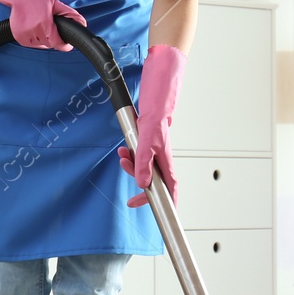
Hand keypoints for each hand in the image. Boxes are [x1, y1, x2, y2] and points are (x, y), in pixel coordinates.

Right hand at [0, 0, 85, 49]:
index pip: (57, 43)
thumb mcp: (55, 3)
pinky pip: (30, 44)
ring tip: (40, 25)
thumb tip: (82, 23)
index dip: (63, 45)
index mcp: (44, 24)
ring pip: (39, 44)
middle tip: (49, 26)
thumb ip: (69, 14)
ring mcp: (25, 34)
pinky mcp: (18, 36)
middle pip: (48, 44)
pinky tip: (32, 27)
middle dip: (52, 37)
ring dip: (42, 39)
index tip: (66, 44)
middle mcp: (34, 30)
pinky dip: (33, 39)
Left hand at [117, 44, 185, 207]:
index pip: (171, 187)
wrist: (159, 79)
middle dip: (141, 187)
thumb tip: (142, 183)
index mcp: (166, 156)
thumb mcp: (148, 134)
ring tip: (122, 157)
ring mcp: (155, 145)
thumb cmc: (159, 102)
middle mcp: (162, 152)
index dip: (167, 204)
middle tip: (130, 195)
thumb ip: (144, 160)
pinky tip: (124, 148)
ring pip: (145, 166)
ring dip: (132, 167)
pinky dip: (130, 154)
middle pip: (155, 180)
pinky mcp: (148, 136)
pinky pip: (139, 152)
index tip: (160, 215)